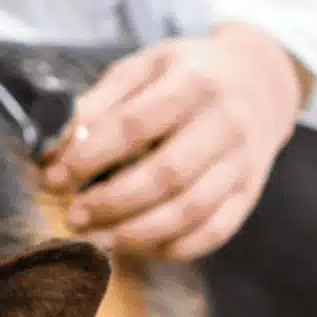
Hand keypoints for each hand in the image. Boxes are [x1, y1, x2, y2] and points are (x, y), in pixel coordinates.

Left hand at [44, 24, 313, 260]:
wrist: (262, 80)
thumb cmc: (188, 74)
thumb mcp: (142, 69)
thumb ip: (97, 106)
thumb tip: (54, 149)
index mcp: (194, 83)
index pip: (136, 125)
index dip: (90, 157)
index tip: (56, 178)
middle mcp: (226, 123)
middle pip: (166, 175)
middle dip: (111, 202)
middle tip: (73, 216)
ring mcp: (242, 162)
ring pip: (190, 211)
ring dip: (136, 234)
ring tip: (95, 238)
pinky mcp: (248, 193)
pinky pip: (213, 232)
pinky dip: (171, 248)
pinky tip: (135, 247)